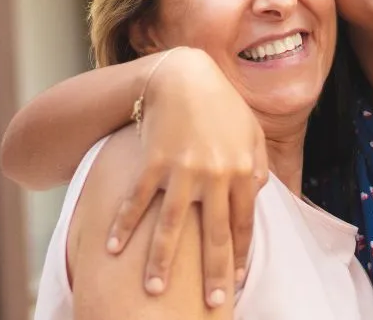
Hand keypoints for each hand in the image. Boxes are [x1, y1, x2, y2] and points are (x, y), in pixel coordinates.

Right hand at [105, 47, 265, 308]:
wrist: (183, 75)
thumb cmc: (221, 104)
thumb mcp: (250, 130)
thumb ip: (258, 163)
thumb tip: (261, 192)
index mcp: (242, 171)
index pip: (242, 225)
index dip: (240, 257)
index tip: (237, 284)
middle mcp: (215, 176)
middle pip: (214, 236)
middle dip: (213, 274)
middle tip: (211, 305)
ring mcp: (182, 171)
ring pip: (171, 227)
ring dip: (161, 262)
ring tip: (153, 292)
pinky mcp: (153, 162)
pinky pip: (137, 201)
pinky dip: (123, 225)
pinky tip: (111, 249)